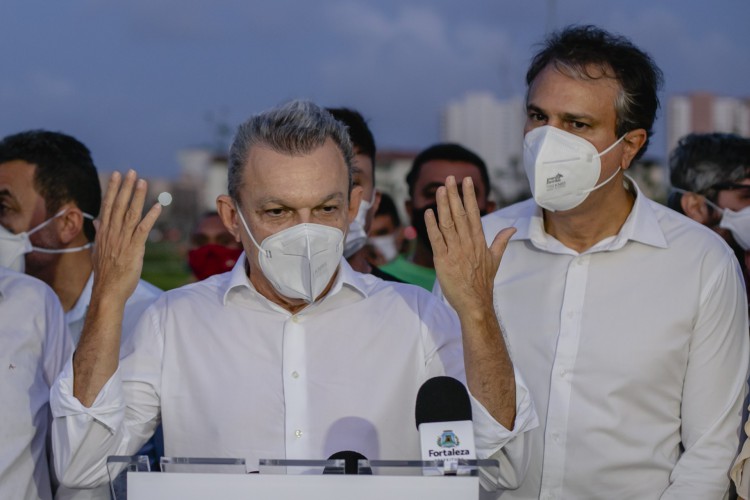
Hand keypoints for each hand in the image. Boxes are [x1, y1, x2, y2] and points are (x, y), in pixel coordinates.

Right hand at [91, 170, 160, 303]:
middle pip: (119, 205)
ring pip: (131, 213)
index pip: (108, 205)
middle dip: (125, 187)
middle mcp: (112, 233)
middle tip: (131, 171)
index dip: (112, 189)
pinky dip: (150, 217)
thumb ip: (99, 234)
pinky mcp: (134, 248)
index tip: (116, 175)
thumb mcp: (98, 251)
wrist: (108, 291)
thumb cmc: (105, 273)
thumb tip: (97, 222)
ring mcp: (123, 240)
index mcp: (104, 232)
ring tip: (143, 181)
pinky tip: (158, 207)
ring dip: (137, 197)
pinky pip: (143, 229)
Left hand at [425, 175, 514, 315]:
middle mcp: (467, 243)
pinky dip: (432, 225)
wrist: (475, 303)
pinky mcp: (443, 260)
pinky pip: (436, 239)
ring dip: (443, 205)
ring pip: (448, 223)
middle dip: (454, 194)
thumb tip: (512, 229)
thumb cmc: (483, 282)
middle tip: (449, 178)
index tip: (466, 181)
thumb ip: (501, 241)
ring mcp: (455, 251)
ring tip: (440, 189)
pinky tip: (428, 212)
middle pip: (460, 214)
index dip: (469, 196)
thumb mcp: (495, 259)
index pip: (474, 213)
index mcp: (479, 241)